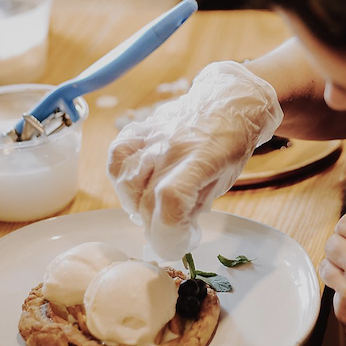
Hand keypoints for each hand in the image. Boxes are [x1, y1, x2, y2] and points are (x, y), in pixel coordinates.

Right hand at [107, 61, 282, 259]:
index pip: (171, 199)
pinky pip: (116, 156)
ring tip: (152, 206)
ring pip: (124, 181)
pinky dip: (120, 177)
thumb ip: (194, 204)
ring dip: (135, 205)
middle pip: (146, 200)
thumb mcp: (223, 180)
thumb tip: (169, 230)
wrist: (226, 102)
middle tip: (170, 230)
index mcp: (203, 158)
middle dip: (156, 228)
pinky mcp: (140, 127)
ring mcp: (153, 135)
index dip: (168, 232)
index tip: (177, 244)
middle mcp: (173, 146)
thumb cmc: (229, 144)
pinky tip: (136, 185)